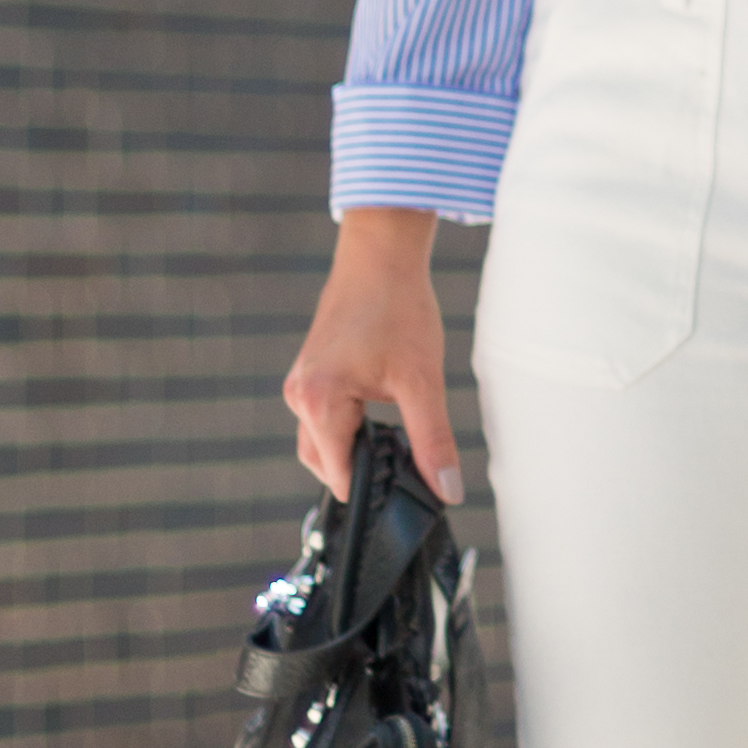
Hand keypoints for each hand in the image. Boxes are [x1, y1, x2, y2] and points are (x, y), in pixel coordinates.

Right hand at [283, 209, 460, 499]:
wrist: (380, 256)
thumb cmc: (399, 309)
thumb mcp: (423, 382)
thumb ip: (433, 442)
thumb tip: (447, 492)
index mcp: (319, 404)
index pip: (340, 477)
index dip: (375, 488)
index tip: (408, 486)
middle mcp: (300, 397)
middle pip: (324, 465)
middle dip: (363, 469)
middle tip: (407, 459)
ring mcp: (300, 383)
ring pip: (321, 442)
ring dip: (355, 447)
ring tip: (397, 432)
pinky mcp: (309, 373)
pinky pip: (322, 418)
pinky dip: (348, 427)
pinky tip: (382, 411)